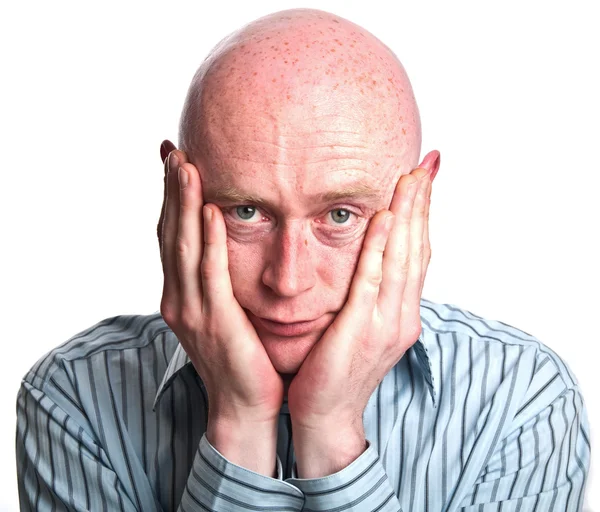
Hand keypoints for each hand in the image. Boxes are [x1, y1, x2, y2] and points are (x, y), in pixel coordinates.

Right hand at [157, 140, 282, 475]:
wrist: (245, 405)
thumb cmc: (241, 357)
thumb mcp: (225, 312)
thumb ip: (220, 280)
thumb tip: (228, 248)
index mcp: (182, 294)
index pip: (172, 237)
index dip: (170, 199)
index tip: (173, 162)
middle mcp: (179, 298)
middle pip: (171, 233)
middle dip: (171, 191)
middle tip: (173, 151)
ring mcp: (193, 310)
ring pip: (184, 247)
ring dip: (183, 204)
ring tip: (186, 166)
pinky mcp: (214, 321)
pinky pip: (210, 274)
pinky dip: (208, 241)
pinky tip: (209, 212)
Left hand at [287, 151, 439, 476]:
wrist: (326, 414)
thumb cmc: (336, 369)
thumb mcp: (360, 327)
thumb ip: (370, 296)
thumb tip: (371, 265)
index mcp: (401, 313)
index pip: (417, 255)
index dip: (423, 216)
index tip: (423, 181)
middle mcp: (401, 315)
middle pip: (417, 250)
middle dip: (422, 205)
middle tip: (425, 166)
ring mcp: (384, 322)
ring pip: (402, 259)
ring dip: (409, 216)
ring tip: (411, 179)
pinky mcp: (360, 329)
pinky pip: (373, 281)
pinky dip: (381, 247)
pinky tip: (386, 219)